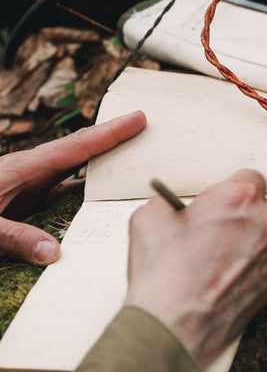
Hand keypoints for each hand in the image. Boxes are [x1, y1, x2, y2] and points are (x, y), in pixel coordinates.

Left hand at [0, 111, 145, 265]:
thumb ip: (14, 236)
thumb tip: (53, 252)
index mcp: (26, 168)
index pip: (78, 146)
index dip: (111, 132)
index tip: (138, 118)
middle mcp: (36, 171)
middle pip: (84, 151)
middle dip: (115, 139)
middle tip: (147, 130)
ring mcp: (35, 184)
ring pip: (79, 170)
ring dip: (105, 164)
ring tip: (135, 162)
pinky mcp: (32, 199)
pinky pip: (68, 190)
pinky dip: (88, 190)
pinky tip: (102, 198)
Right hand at [125, 169, 266, 367]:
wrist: (172, 326)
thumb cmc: (165, 274)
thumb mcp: (150, 216)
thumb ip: (171, 202)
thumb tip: (175, 207)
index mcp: (238, 197)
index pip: (250, 177)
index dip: (232, 188)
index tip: (222, 198)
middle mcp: (265, 222)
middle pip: (259, 205)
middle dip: (239, 213)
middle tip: (214, 227)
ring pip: (263, 234)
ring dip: (246, 238)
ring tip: (216, 255)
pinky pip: (266, 260)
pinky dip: (250, 262)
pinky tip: (223, 273)